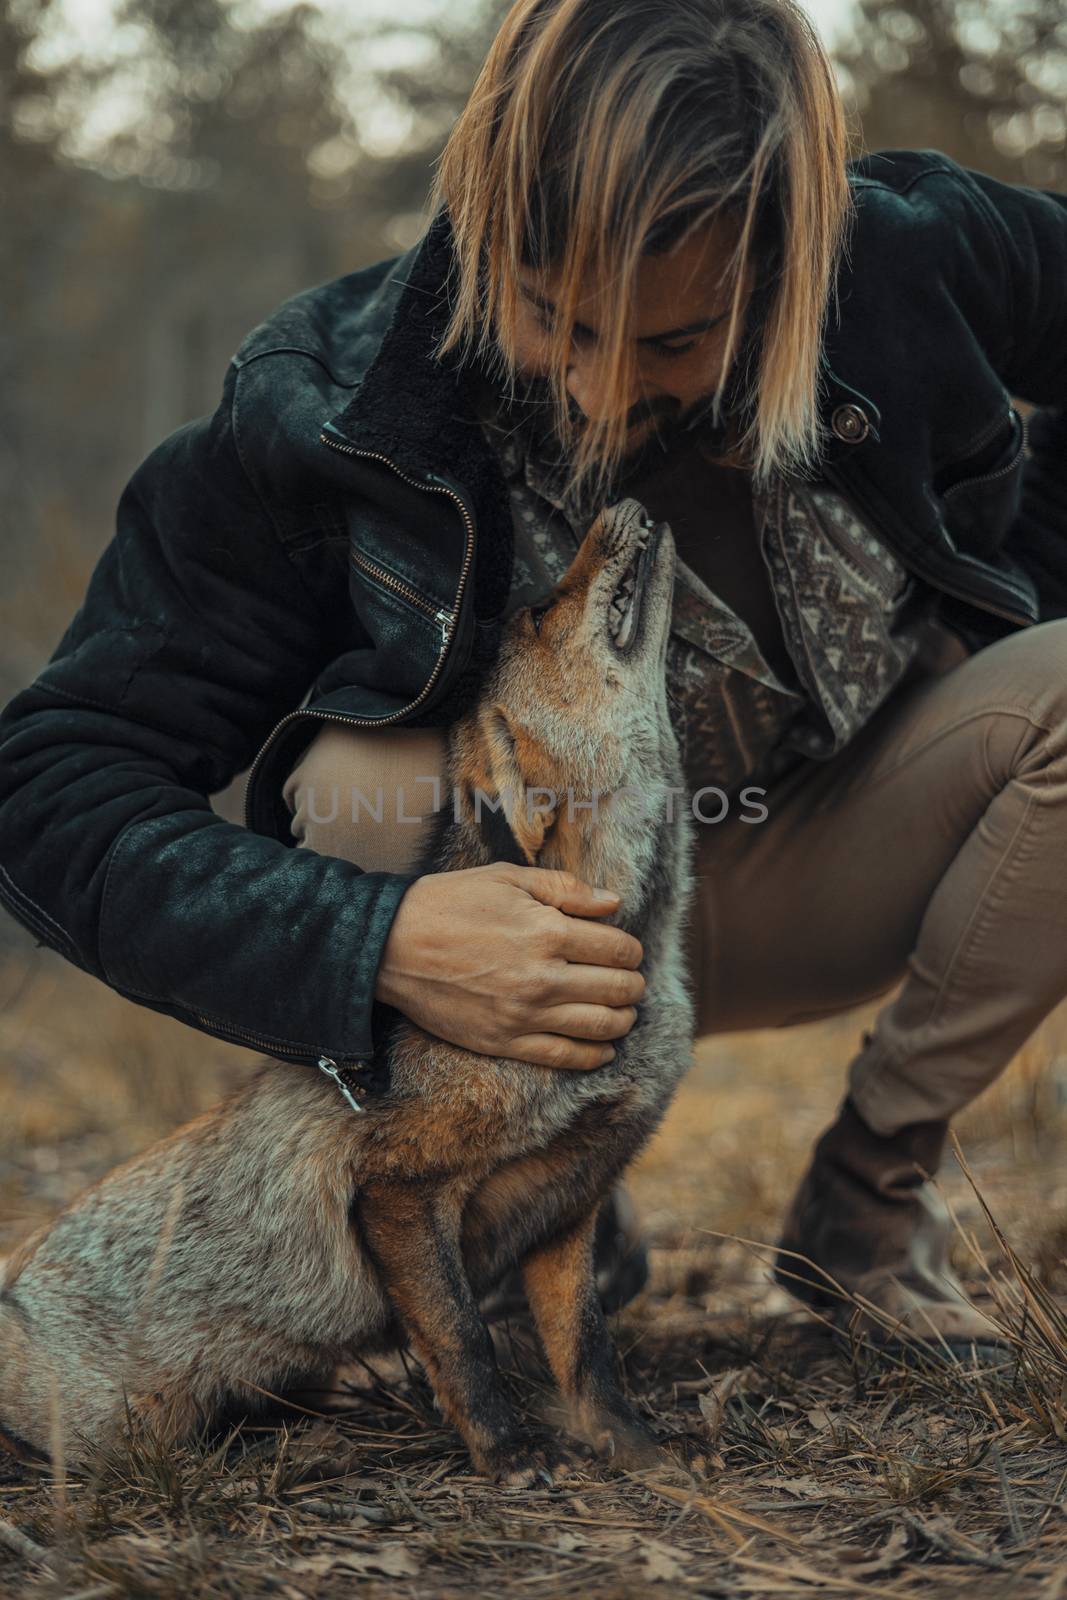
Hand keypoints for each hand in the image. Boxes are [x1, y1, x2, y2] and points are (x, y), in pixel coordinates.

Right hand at [374, 864, 644, 1069]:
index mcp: (548, 931)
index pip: (620, 949)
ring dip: (622, 1019)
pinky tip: (604, 1048)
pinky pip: (565, 1056)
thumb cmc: (449, 903)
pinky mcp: (505, 1042)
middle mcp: (544, 977)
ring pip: (600, 1026)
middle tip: (629, 980)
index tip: (627, 950)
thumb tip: (614, 904)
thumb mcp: (508, 878)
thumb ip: (566, 889)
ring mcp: (525, 1014)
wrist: (391, 946)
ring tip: (622, 1012)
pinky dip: (595, 1055)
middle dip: (632, 984)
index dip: (632, 950)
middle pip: (618, 989)